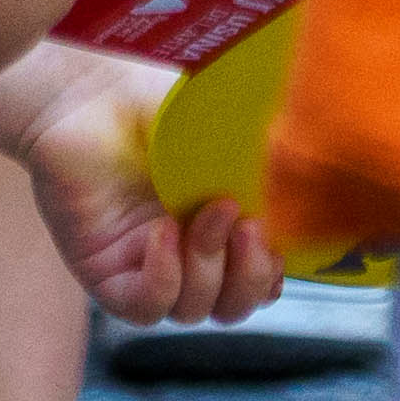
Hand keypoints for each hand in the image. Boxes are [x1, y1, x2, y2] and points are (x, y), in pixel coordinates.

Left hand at [0, 55, 286, 328]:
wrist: (92, 90)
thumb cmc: (159, 98)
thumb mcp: (230, 130)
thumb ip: (267, 161)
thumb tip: (307, 177)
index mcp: (221, 226)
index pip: (260, 278)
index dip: (274, 271)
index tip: (280, 231)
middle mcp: (184, 253)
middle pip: (231, 307)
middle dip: (250, 278)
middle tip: (249, 229)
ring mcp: (144, 266)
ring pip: (192, 310)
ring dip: (209, 266)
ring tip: (207, 211)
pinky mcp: (103, 272)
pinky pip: (144, 307)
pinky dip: (163, 277)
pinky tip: (163, 230)